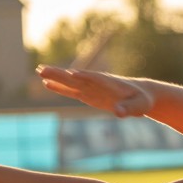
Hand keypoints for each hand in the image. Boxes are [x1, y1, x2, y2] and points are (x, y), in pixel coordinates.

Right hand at [37, 65, 153, 117]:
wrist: (141, 95)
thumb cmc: (142, 100)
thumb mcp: (139, 106)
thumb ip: (129, 109)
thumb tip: (118, 113)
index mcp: (111, 84)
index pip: (96, 79)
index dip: (85, 77)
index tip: (72, 74)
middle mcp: (98, 83)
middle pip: (77, 78)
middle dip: (61, 74)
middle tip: (42, 69)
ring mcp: (92, 88)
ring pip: (71, 82)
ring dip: (56, 77)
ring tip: (39, 71)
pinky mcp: (89, 94)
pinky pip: (72, 91)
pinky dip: (61, 88)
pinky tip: (47, 84)